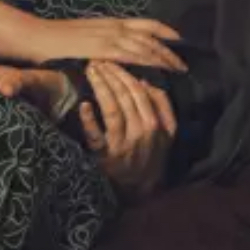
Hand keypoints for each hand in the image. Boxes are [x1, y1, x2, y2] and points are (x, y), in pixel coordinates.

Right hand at [27, 16, 187, 72]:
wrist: (33, 36)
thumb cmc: (53, 41)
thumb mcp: (82, 38)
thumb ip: (99, 44)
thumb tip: (111, 54)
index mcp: (109, 22)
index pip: (145, 24)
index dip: (165, 31)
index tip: (179, 40)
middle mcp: (112, 26)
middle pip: (151, 35)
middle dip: (170, 49)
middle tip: (184, 64)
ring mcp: (107, 36)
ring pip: (145, 45)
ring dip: (164, 58)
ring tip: (178, 71)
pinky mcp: (101, 49)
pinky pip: (131, 55)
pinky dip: (147, 62)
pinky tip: (158, 72)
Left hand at [79, 61, 175, 201]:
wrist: (137, 190)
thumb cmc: (149, 155)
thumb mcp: (166, 133)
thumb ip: (162, 107)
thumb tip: (147, 80)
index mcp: (160, 125)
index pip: (143, 92)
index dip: (128, 73)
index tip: (115, 60)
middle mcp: (144, 133)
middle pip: (127, 96)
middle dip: (112, 74)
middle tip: (98, 60)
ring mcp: (125, 145)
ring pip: (112, 109)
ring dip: (101, 87)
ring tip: (91, 71)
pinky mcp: (106, 157)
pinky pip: (96, 135)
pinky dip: (89, 120)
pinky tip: (83, 105)